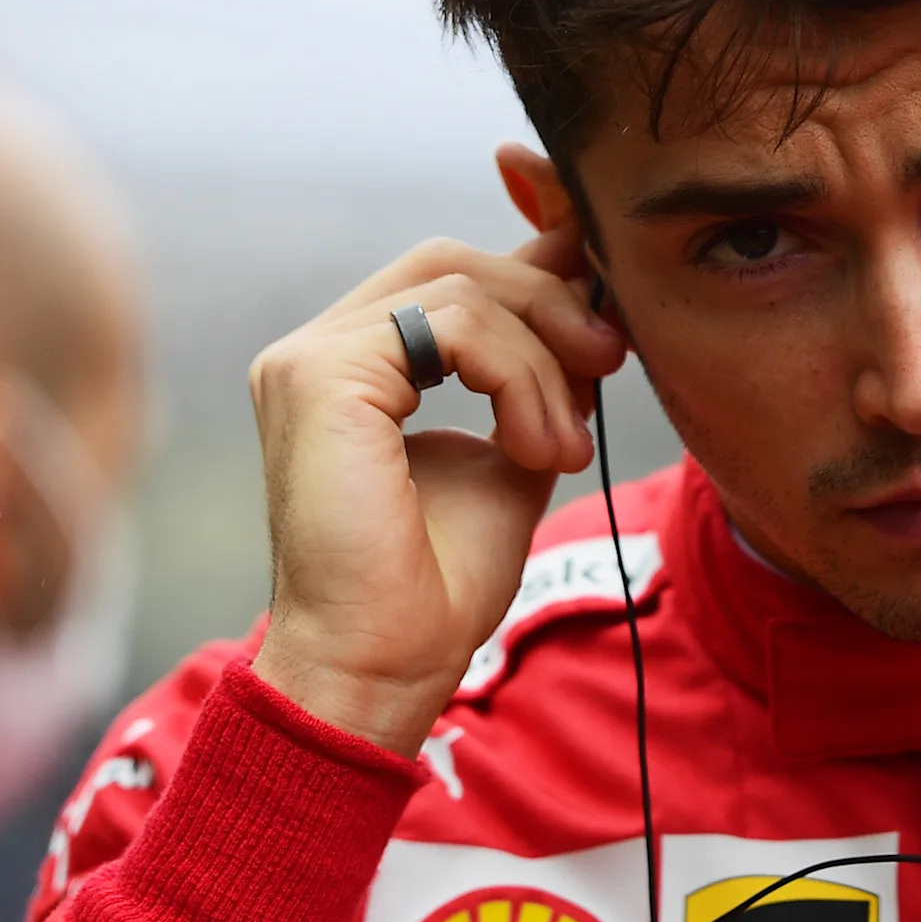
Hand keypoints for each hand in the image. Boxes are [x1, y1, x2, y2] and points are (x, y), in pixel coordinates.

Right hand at [247, 231, 626, 752]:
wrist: (385, 664)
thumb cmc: (439, 583)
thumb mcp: (513, 447)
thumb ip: (536, 371)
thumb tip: (588, 290)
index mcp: (355, 365)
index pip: (448, 273)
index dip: (535, 257)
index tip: (608, 294)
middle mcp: (319, 349)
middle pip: (456, 264)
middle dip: (550, 302)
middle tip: (610, 361)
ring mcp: (310, 358)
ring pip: (463, 290)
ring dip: (544, 361)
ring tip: (565, 444)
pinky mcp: (321, 375)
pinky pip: (453, 326)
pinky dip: (518, 379)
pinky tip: (535, 446)